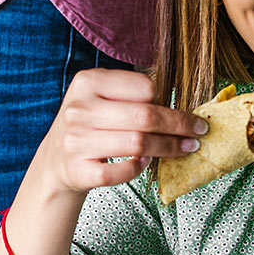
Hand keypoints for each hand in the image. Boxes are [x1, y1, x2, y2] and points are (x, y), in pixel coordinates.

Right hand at [32, 68, 207, 194]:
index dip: (168, 101)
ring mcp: (76, 141)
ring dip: (169, 148)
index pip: (144, 87)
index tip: (186, 112)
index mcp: (88, 82)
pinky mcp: (78, 170)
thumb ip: (132, 95)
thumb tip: (182, 105)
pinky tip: (147, 162)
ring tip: (185, 148)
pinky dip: (139, 168)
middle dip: (179, 125)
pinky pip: (121, 172)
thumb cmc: (89, 125)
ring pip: (138, 144)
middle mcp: (79, 109)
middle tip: (199, 131)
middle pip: (145, 117)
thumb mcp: (100, 98)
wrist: (54, 161)